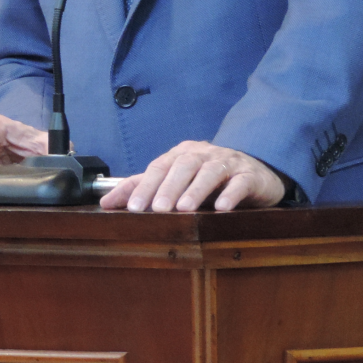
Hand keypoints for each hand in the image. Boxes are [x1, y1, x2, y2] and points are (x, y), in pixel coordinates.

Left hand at [99, 140, 284, 212]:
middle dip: (168, 187)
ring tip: (184, 209)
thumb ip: (142, 188)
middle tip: (157, 209)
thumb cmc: (210, 179)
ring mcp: (228, 162)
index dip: (145, 186)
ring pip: (210, 171)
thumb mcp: (175, 181)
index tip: (131, 208)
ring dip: (196, 189)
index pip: (159, 167)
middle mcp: (204, 154)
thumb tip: (105, 202)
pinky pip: (240, 182)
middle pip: (183, 166)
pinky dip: (231, 193)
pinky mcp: (250, 175)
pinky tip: (222, 208)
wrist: (256, 171)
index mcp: (182, 154)